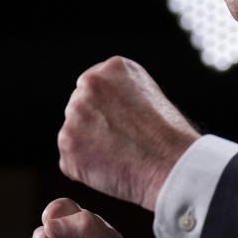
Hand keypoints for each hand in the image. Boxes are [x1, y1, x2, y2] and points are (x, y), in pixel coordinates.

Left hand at [59, 56, 199, 209]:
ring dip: (89, 148)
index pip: (94, 88)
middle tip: (120, 146)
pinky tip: (109, 169)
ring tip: (119, 158)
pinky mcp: (66, 141)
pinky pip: (70, 160)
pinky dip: (84, 170)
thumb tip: (101, 108)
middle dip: (93, 127)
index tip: (121, 128)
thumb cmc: (169, 138)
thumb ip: (120, 94)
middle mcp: (90, 83)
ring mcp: (76, 112)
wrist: (171, 164)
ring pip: (73, 134)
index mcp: (113, 67)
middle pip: (79, 109)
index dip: (106, 112)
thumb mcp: (150, 96)